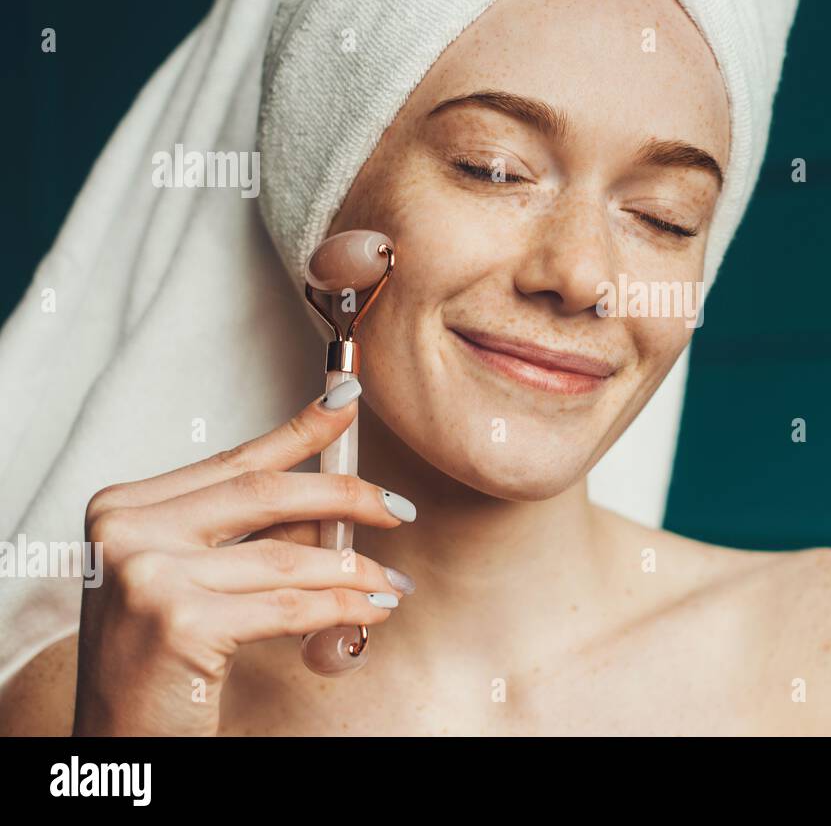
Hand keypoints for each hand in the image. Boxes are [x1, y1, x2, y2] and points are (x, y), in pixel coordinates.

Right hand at [72, 383, 414, 735]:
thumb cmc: (158, 661)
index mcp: (124, 508)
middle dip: (345, 496)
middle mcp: (127, 532)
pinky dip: (342, 607)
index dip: (299, 431)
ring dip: (354, 570)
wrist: (119, 743)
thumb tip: (336, 504)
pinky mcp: (180, 624)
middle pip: (265, 494)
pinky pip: (290, 606)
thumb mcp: (190, 579)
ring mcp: (149, 576)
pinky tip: (370, 611)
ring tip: (388, 582)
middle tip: (398, 509)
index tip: (349, 400)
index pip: (233, 461)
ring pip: (287, 557)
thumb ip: (251, 537)